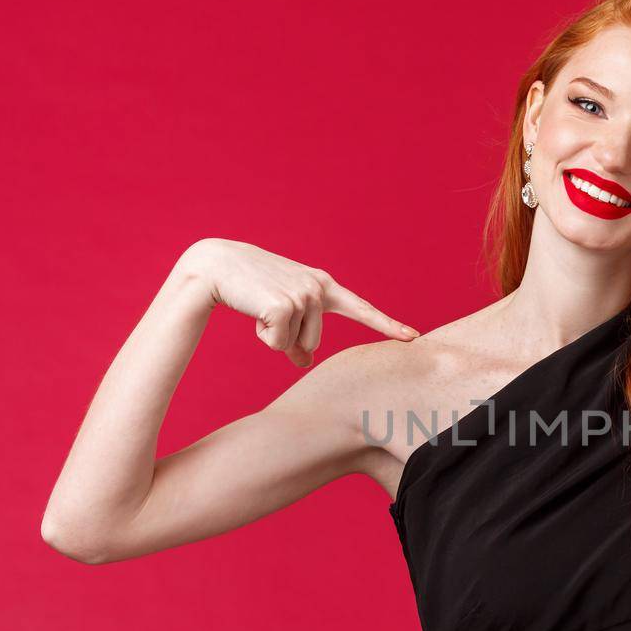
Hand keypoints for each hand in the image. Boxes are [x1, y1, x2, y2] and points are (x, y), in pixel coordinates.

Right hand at [176, 238, 418, 366]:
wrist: (217, 266)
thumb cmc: (250, 289)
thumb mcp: (280, 310)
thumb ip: (298, 334)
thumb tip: (305, 363)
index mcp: (323, 285)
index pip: (361, 309)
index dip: (388, 325)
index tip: (413, 337)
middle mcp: (318, 288)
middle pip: (313, 343)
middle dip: (288, 339)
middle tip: (267, 312)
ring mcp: (304, 295)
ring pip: (296, 345)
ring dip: (273, 335)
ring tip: (259, 307)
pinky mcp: (285, 305)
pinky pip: (277, 344)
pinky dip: (261, 334)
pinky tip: (253, 309)